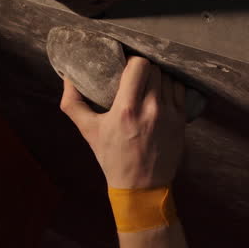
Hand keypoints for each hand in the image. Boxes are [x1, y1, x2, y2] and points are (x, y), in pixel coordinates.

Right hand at [60, 56, 186, 188]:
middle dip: (143, 69)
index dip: (132, 61)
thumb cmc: (112, 157)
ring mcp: (169, 114)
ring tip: (148, 85)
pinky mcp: (181, 121)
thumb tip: (67, 77)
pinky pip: (180, 90)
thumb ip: (73, 103)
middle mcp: (151, 109)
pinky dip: (170, 88)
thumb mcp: (88, 131)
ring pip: (168, 78)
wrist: (141, 186)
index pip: (138, 65)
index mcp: (127, 109)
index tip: (125, 67)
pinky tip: (161, 94)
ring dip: (158, 78)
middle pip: (154, 69)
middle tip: (135, 76)